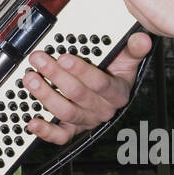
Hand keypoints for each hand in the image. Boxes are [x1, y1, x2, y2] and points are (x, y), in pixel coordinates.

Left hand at [24, 30, 151, 145]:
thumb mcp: (127, 58)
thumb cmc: (115, 72)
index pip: (99, 83)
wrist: (111, 92)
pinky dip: (45, 131)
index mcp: (117, 93)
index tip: (64, 57)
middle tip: (39, 60)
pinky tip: (33, 122)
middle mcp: (102, 109)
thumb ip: (133, 49)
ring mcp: (86, 120)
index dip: (81, 71)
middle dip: (56, 76)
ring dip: (45, 96)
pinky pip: (60, 135)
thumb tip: (143, 39)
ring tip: (31, 79)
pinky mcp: (72, 129)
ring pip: (66, 112)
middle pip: (78, 95)